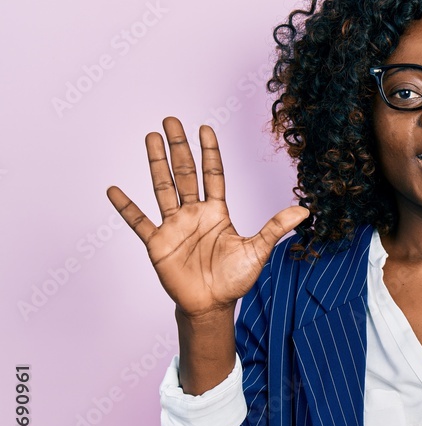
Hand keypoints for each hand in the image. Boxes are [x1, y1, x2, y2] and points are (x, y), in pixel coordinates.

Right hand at [106, 117, 308, 318]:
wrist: (212, 305)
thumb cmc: (234, 279)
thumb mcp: (258, 250)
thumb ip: (275, 228)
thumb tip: (304, 210)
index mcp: (217, 212)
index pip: (213, 174)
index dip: (209, 152)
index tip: (205, 127)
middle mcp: (194, 214)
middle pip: (185, 172)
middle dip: (179, 146)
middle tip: (171, 120)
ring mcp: (174, 226)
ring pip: (163, 187)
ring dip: (156, 163)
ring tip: (150, 137)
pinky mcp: (158, 243)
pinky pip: (139, 221)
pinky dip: (126, 207)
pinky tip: (114, 189)